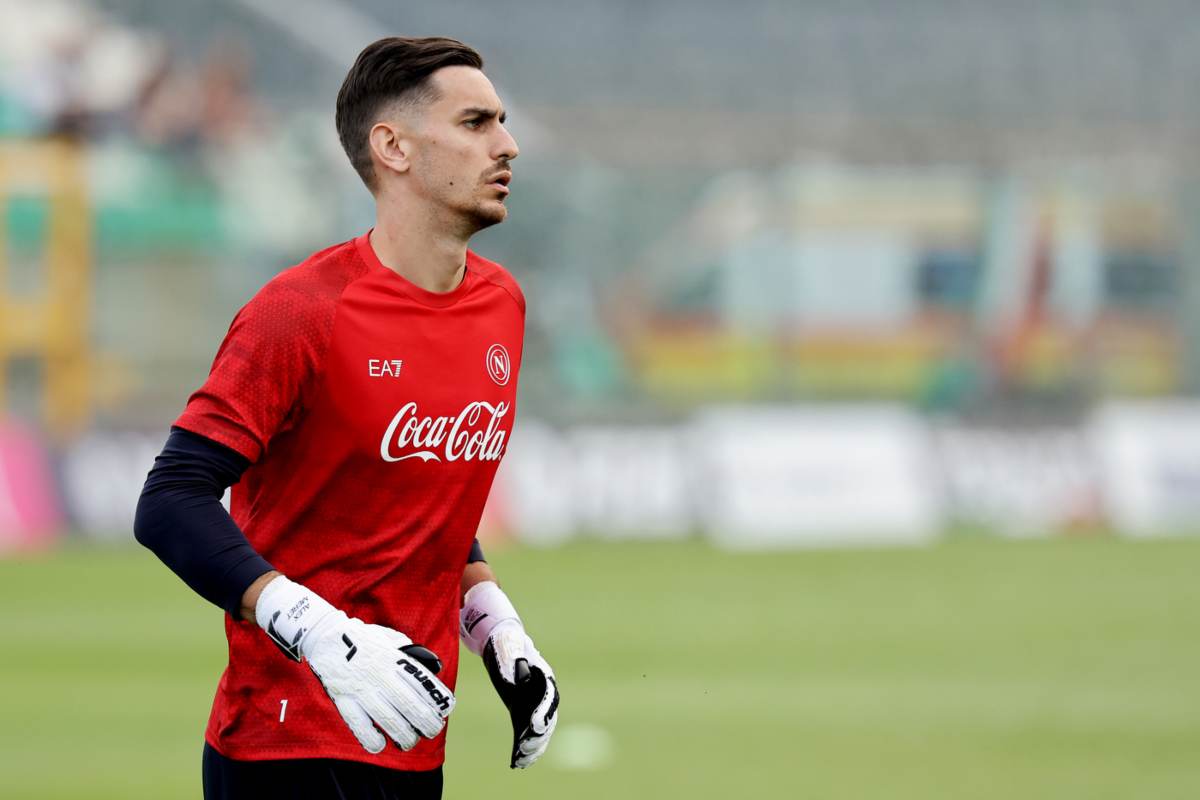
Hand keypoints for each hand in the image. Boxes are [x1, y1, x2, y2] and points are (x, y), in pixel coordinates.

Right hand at [257, 576, 453, 753]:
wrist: (325, 636)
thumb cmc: (365, 640)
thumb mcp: (391, 639)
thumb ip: (410, 653)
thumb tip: (433, 668)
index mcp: (393, 658)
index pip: (421, 681)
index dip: (437, 699)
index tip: (445, 710)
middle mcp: (379, 674)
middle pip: (408, 704)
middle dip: (425, 722)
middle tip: (432, 730)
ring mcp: (360, 688)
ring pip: (387, 718)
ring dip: (403, 735)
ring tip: (410, 741)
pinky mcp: (343, 699)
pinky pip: (358, 725)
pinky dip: (371, 739)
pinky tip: (380, 744)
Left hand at [461, 581, 559, 767]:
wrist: (503, 641)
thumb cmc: (508, 643)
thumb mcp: (511, 647)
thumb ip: (516, 659)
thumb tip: (520, 675)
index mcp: (544, 677)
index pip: (548, 699)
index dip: (542, 713)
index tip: (534, 726)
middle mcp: (543, 693)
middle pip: (547, 719)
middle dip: (538, 736)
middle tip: (525, 748)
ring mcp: (534, 703)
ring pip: (540, 730)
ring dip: (534, 746)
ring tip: (522, 761)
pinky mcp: (523, 710)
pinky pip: (528, 732)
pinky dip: (525, 746)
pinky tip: (517, 761)